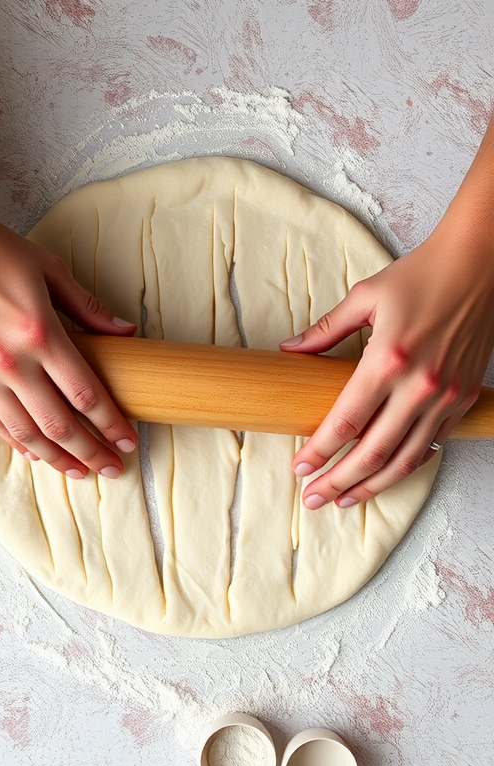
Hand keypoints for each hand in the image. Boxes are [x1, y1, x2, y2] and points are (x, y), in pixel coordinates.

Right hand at [0, 204, 137, 477]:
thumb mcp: (50, 270)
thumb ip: (89, 307)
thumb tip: (127, 332)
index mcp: (40, 333)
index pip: (85, 394)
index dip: (110, 424)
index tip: (128, 441)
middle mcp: (10, 360)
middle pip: (59, 423)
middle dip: (91, 452)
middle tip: (113, 468)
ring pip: (25, 431)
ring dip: (56, 457)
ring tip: (80, 471)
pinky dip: (17, 442)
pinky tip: (37, 453)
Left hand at [279, 232, 493, 506]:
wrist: (477, 266)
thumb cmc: (420, 275)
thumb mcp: (366, 296)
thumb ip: (326, 330)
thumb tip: (290, 351)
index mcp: (388, 359)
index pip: (345, 421)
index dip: (319, 450)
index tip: (299, 467)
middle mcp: (419, 385)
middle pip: (371, 452)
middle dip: (337, 481)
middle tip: (311, 498)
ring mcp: (445, 397)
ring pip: (404, 459)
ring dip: (371, 485)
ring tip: (343, 499)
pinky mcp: (463, 399)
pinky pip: (432, 445)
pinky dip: (406, 466)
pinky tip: (384, 475)